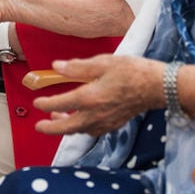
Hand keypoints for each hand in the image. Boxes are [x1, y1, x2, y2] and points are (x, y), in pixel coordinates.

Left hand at [33, 55, 165, 136]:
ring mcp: (106, 122)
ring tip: (58, 118)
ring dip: (66, 127)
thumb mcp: (103, 62)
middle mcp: (96, 114)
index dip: (46, 103)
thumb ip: (77, 67)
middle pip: (67, 127)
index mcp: (90, 97)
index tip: (37, 102)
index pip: (61, 104)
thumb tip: (57, 67)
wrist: (157, 86)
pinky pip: (93, 131)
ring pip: (79, 131)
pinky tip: (81, 120)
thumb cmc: (133, 71)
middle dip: (50, 128)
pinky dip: (82, 128)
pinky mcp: (115, 124)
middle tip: (39, 126)